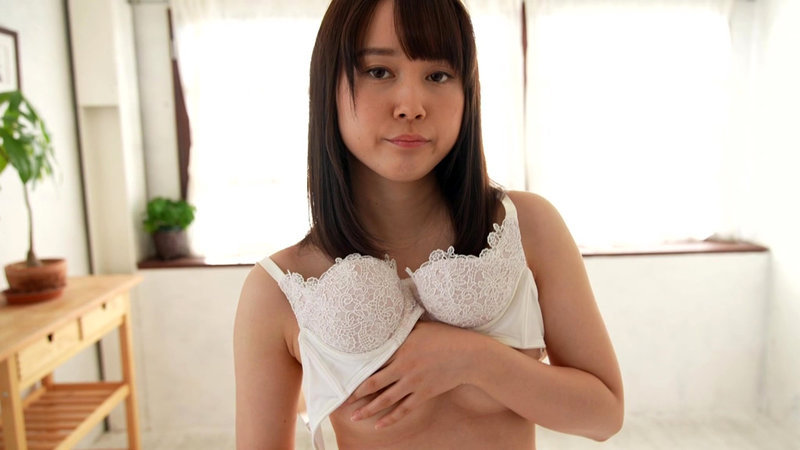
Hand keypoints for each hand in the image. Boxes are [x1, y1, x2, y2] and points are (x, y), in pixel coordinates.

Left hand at [348, 321, 483, 428]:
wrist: (469, 356)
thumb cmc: (446, 337)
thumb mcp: (421, 328)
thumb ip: (403, 329)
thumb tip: (387, 323)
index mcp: (401, 349)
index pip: (374, 363)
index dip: (357, 372)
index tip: (344, 377)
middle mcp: (404, 368)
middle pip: (374, 384)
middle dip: (356, 394)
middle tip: (342, 401)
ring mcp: (414, 383)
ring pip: (386, 400)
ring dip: (368, 410)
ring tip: (354, 417)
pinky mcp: (424, 394)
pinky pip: (404, 409)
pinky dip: (391, 418)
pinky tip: (379, 424)